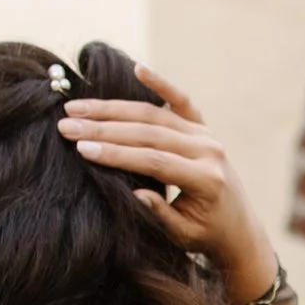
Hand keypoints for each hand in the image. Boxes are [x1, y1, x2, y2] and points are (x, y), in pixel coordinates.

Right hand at [58, 68, 278, 302]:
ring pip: (154, 115)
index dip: (116, 154)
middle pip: (149, 132)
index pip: (153, 160)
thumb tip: (135, 192)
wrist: (239, 229)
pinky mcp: (203, 127)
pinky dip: (160, 83)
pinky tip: (137, 69)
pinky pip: (181, 101)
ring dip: (113, 110)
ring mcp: (206, 135)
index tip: (81, 149)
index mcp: (205, 179)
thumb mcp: (183, 235)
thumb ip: (161, 215)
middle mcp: (208, 151)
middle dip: (104, 128)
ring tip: (77, 109)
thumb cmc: (205, 236)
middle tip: (66, 125)